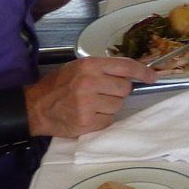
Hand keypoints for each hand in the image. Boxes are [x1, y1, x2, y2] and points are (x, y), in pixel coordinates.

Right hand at [26, 56, 153, 137]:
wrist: (35, 107)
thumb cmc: (58, 85)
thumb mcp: (78, 68)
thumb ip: (102, 69)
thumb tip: (130, 74)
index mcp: (89, 66)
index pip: (125, 66)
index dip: (142, 72)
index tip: (152, 77)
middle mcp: (90, 83)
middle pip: (125, 89)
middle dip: (119, 92)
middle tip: (104, 93)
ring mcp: (89, 104)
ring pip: (118, 106)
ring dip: (110, 106)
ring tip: (92, 104)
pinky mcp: (87, 122)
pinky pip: (109, 120)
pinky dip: (102, 119)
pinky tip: (89, 115)